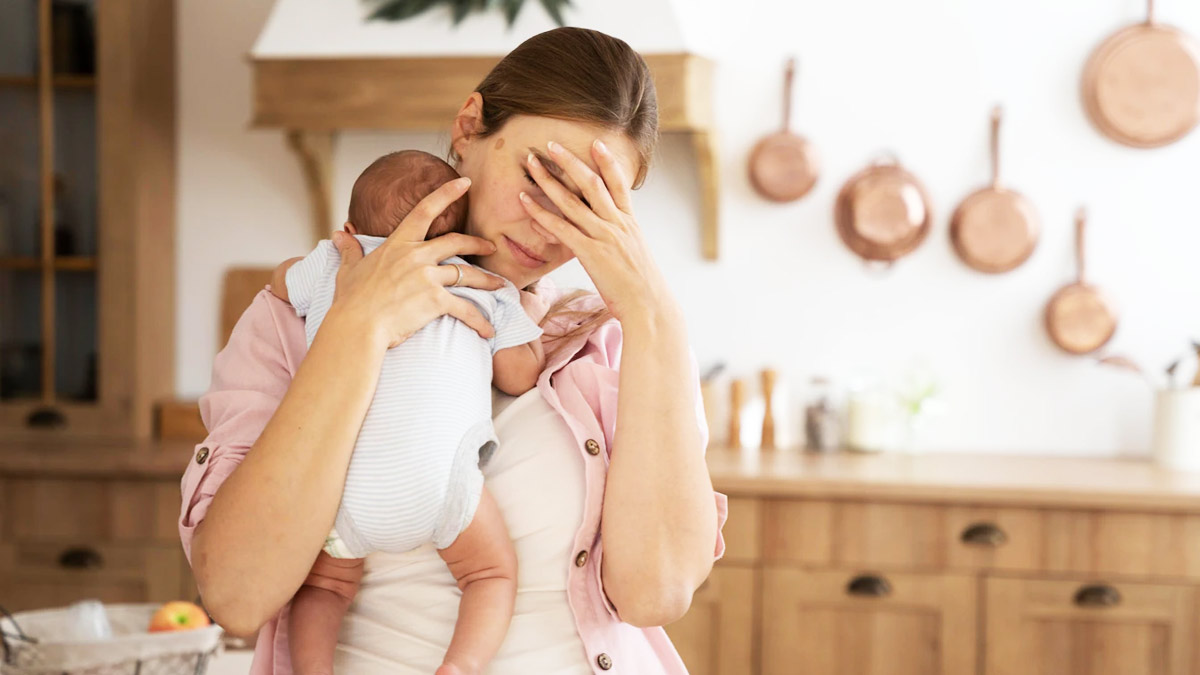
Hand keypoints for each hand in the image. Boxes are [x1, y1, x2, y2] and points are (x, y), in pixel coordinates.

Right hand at [325, 177, 506, 348]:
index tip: (466, 182)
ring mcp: (428, 277)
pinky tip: (489, 330)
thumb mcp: (349, 270)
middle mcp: (416, 256)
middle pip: (457, 242)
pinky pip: (466, 309)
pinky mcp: (436, 300)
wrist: (356, 326)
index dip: (447, 193)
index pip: (425, 210)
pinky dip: (479, 320)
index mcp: (398, 244)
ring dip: (487, 281)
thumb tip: (338, 235)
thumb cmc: (351, 300)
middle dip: (478, 243)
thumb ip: (350, 250)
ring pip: (467, 274)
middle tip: (491, 246)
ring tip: (500, 285)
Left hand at [517, 140, 677, 325]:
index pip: (619, 184)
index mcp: (630, 223)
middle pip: (591, 184)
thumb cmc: (642, 287)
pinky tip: (525, 200)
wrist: (650, 306)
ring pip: (572, 201)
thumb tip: (611, 234)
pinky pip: (561, 228)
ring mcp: (604, 237)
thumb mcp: (635, 255)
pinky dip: (541, 212)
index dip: (607, 162)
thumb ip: (622, 239)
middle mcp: (617, 224)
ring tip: (532, 162)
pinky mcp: (591, 253)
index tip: (595, 143)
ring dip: (549, 179)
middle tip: (551, 144)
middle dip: (570, 161)